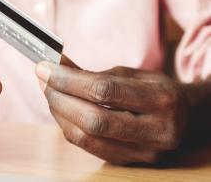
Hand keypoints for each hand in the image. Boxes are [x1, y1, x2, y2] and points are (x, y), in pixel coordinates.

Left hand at [35, 62, 189, 164]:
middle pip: (93, 119)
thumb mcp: (129, 73)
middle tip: (43, 79)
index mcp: (161, 99)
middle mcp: (157, 131)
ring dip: (59, 112)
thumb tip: (54, 65)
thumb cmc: (153, 89)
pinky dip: (68, 126)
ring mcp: (144, 152)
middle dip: (60, 97)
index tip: (45, 67)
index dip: (69, 79)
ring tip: (49, 91)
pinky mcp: (129, 162)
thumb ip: (92, 72)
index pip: (105, 90)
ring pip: (87, 137)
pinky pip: (88, 146)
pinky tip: (60, 109)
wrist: (184, 117)